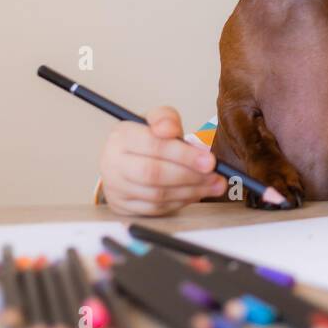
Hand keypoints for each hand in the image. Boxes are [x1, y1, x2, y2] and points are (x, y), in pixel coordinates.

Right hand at [99, 106, 226, 215]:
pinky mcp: (122, 206)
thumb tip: (170, 129)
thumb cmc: (146, 138)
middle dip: (190, 175)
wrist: (125, 159)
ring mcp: (115, 188)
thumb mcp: (157, 120)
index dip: (184, 155)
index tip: (210, 161)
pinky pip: (155, 208)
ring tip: (213, 185)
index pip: (154, 146)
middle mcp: (113, 163)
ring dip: (190, 191)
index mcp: (121, 136)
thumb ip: (167, 119)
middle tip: (215, 175)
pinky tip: (196, 193)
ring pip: (156, 195)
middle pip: (153, 174)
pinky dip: (180, 202)